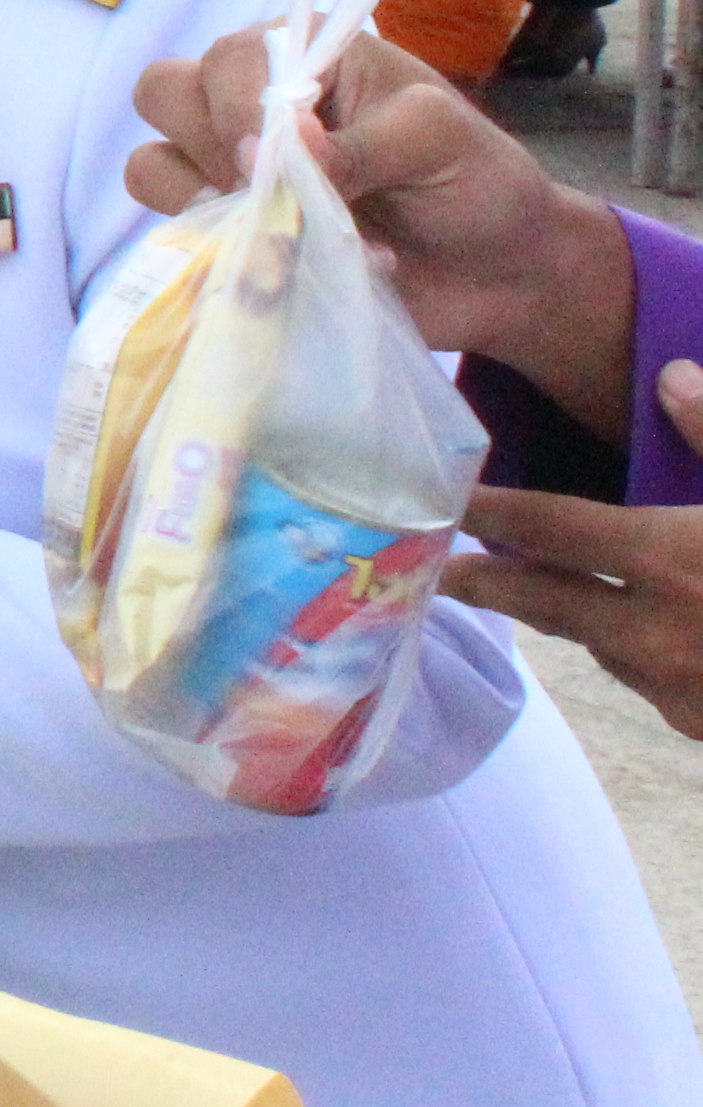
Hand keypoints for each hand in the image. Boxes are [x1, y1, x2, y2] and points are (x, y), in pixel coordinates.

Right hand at [126, 26, 627, 419]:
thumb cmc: (475, 184)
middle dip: (208, 147)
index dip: (235, 108)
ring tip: (282, 238)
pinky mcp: (229, 238)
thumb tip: (278, 151)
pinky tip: (278, 273)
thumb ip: (364, 141)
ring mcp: (233, 176)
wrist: (498, 277)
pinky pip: (175, 239)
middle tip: (272, 191)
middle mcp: (253, 106)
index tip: (273, 160)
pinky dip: (212, 258)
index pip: (227, 57)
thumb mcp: (440, 141)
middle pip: (164, 95)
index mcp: (306, 58)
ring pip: (152, 167)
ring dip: (206, 207)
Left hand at [451, 448, 702, 737]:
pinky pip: (647, 679)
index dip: (486, 510)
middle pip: (542, 600)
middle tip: (431, 566)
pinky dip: (637, 651)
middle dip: (481, 581)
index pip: (548, 527)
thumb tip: (668, 380)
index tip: (436, 498)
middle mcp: (657, 632)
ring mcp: (678, 690)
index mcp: (673, 562)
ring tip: (545, 586)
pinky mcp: (697, 725)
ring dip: (571, 616)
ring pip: (598, 645)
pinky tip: (656, 634)